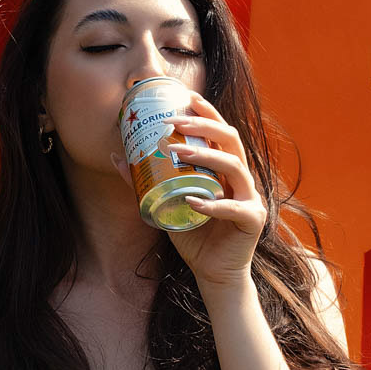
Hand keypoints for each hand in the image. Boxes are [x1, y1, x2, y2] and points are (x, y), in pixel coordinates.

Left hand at [114, 89, 263, 290]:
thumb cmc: (193, 235)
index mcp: (225, 169)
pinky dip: (212, 204)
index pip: (220, 132)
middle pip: (231, 140)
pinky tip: (192, 202)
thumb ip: (146, 182)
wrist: (213, 273)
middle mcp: (241, 178)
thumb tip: (117, 157)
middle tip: (175, 122)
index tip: (185, 96)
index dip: (206, 112)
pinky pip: (233, 208)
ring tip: (180, 152)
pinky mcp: (252, 220)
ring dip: (208, 156)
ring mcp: (250, 198)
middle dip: (205, 126)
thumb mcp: (166, 203)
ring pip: (235, 168)